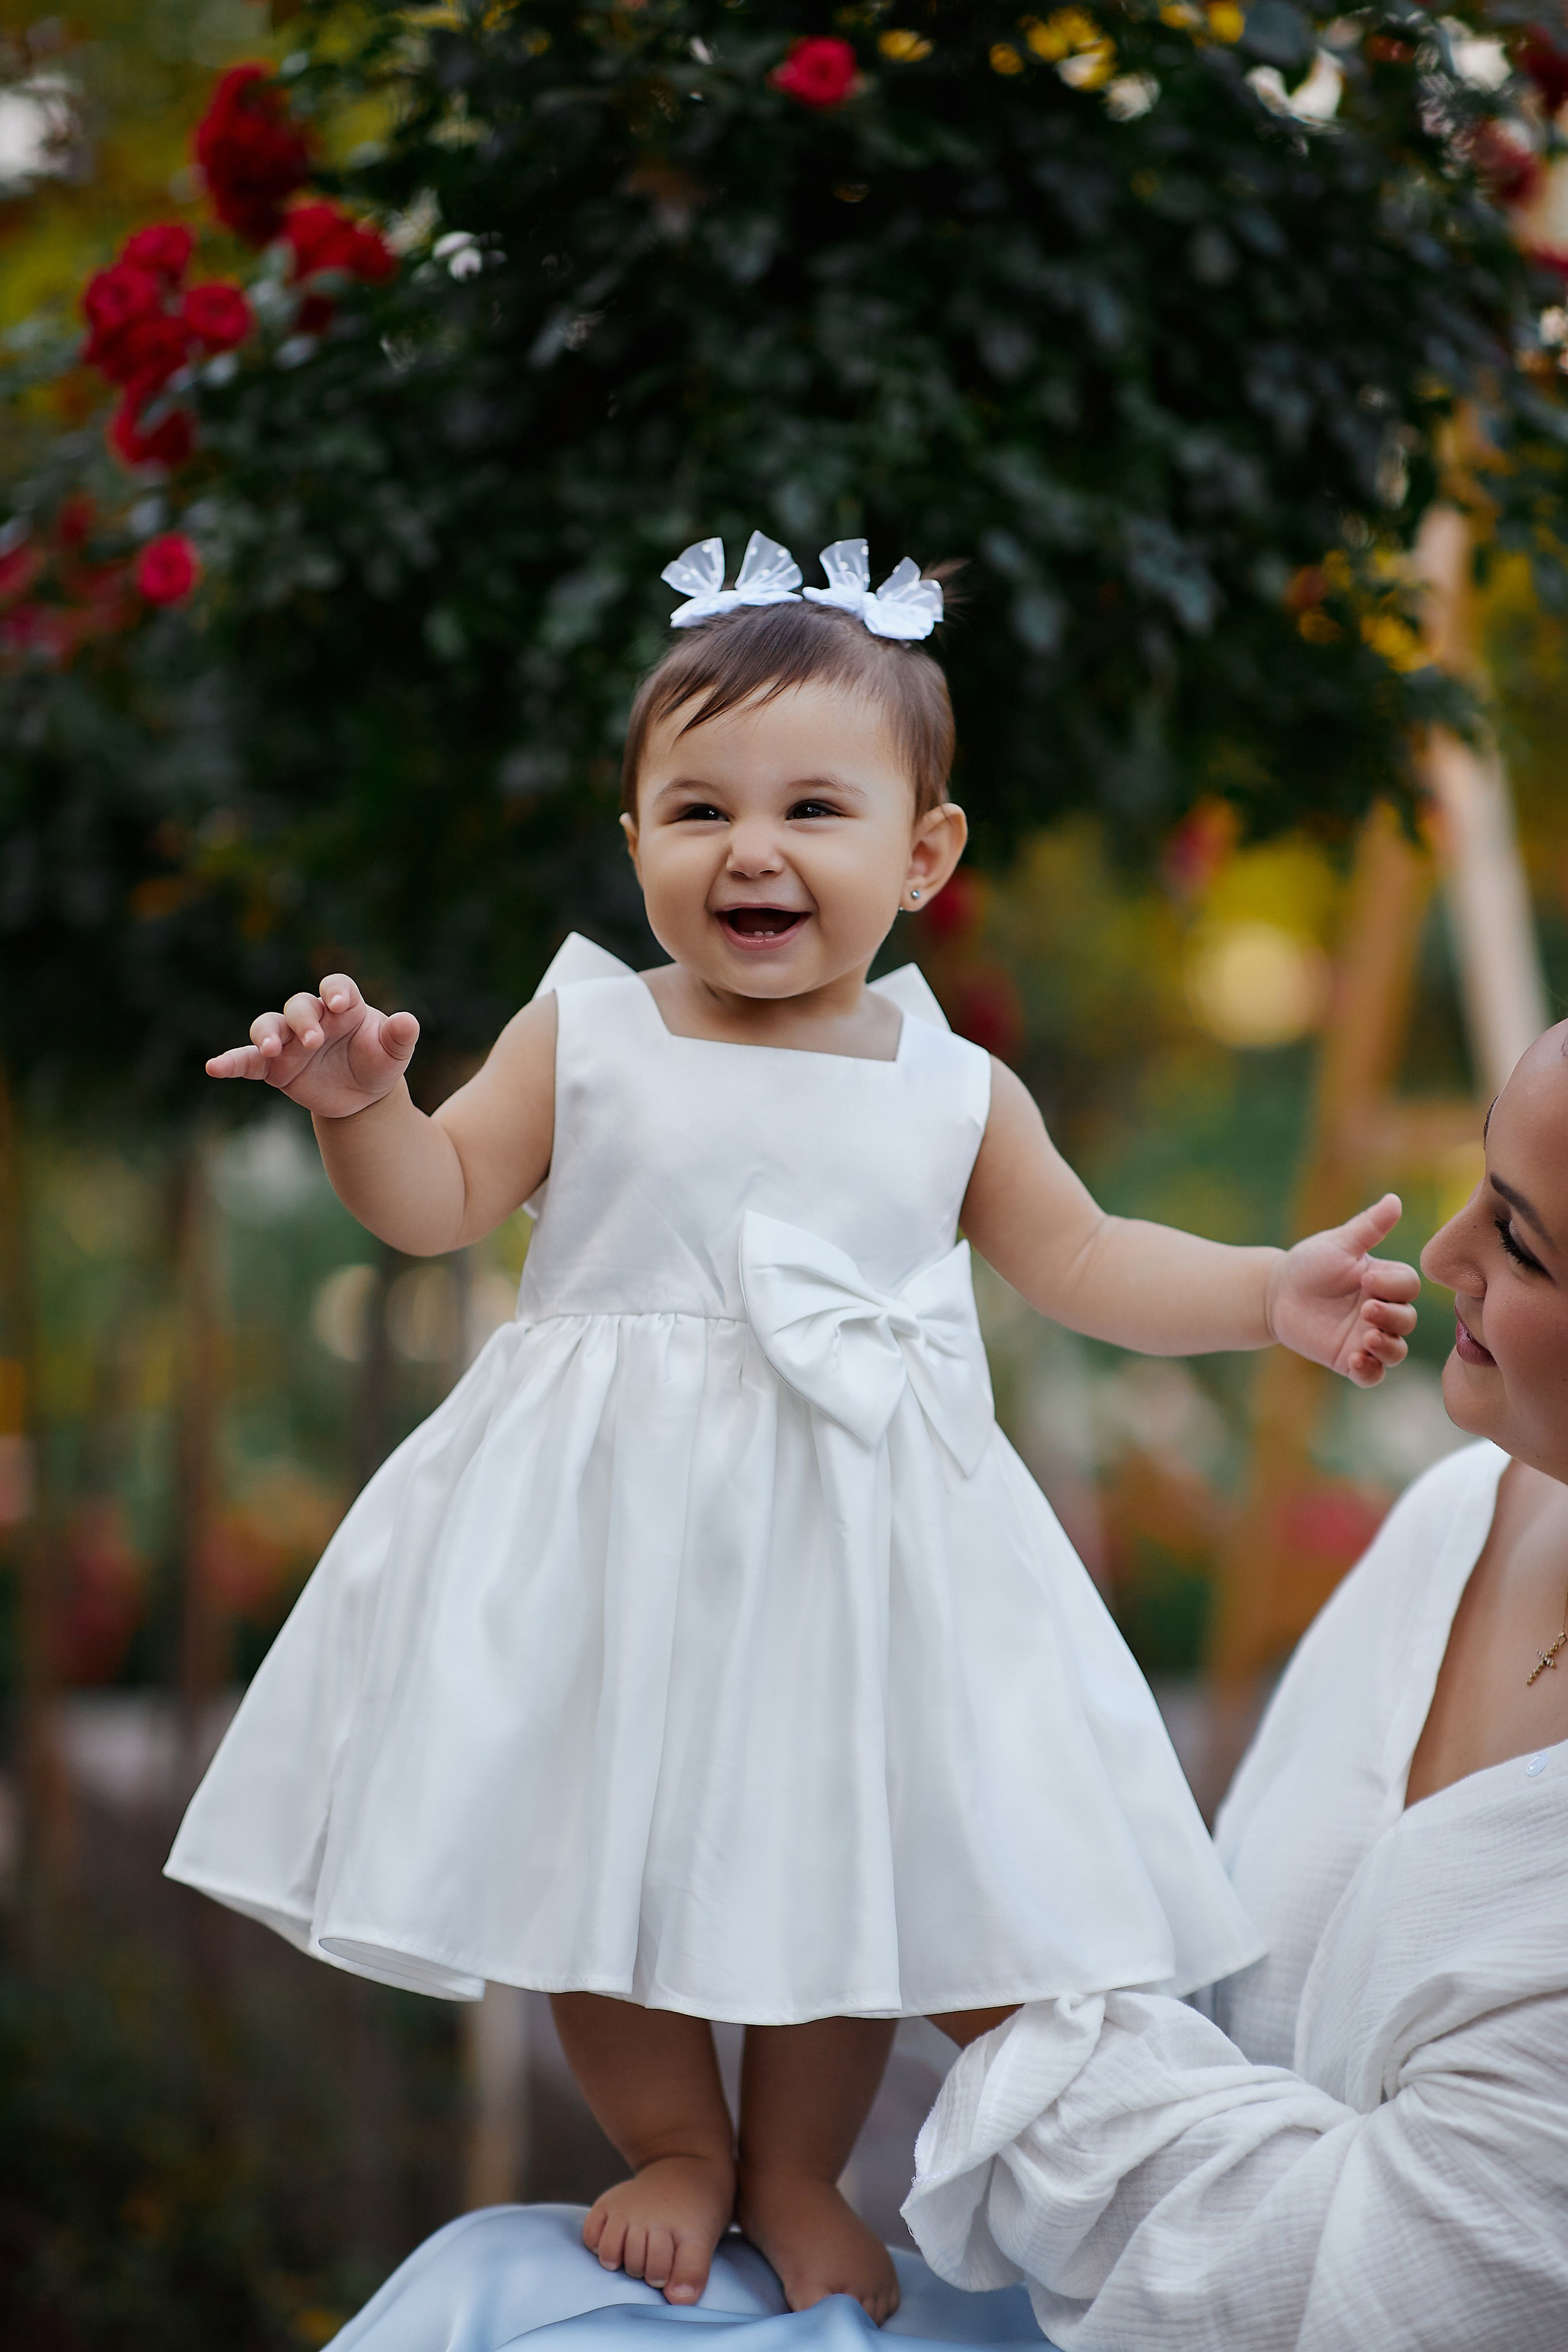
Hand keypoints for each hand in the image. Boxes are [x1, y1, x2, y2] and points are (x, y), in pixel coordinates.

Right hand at [205, 974, 418, 1117]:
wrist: (362, 1097)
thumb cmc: (378, 1064)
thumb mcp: (394, 1053)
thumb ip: (400, 1036)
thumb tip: (408, 1021)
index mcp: (344, 1007)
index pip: (337, 987)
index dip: (335, 991)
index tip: (340, 1004)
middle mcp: (313, 1018)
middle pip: (299, 1006)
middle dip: (302, 1020)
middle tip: (313, 1041)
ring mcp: (289, 1041)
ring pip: (268, 1025)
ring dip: (266, 1034)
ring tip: (269, 1049)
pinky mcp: (273, 1066)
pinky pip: (247, 1060)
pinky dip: (230, 1062)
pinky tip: (214, 1067)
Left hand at [1266, 1193, 1419, 1386]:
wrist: (1276, 1293)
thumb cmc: (1310, 1263)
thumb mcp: (1338, 1243)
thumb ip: (1369, 1226)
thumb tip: (1395, 1199)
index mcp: (1385, 1281)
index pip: (1408, 1286)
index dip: (1393, 1285)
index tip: (1365, 1279)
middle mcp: (1383, 1310)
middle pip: (1408, 1320)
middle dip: (1392, 1317)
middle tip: (1365, 1310)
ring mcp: (1368, 1337)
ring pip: (1396, 1351)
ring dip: (1388, 1348)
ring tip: (1366, 1340)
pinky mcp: (1349, 1358)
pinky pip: (1372, 1375)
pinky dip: (1369, 1372)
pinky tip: (1354, 1361)